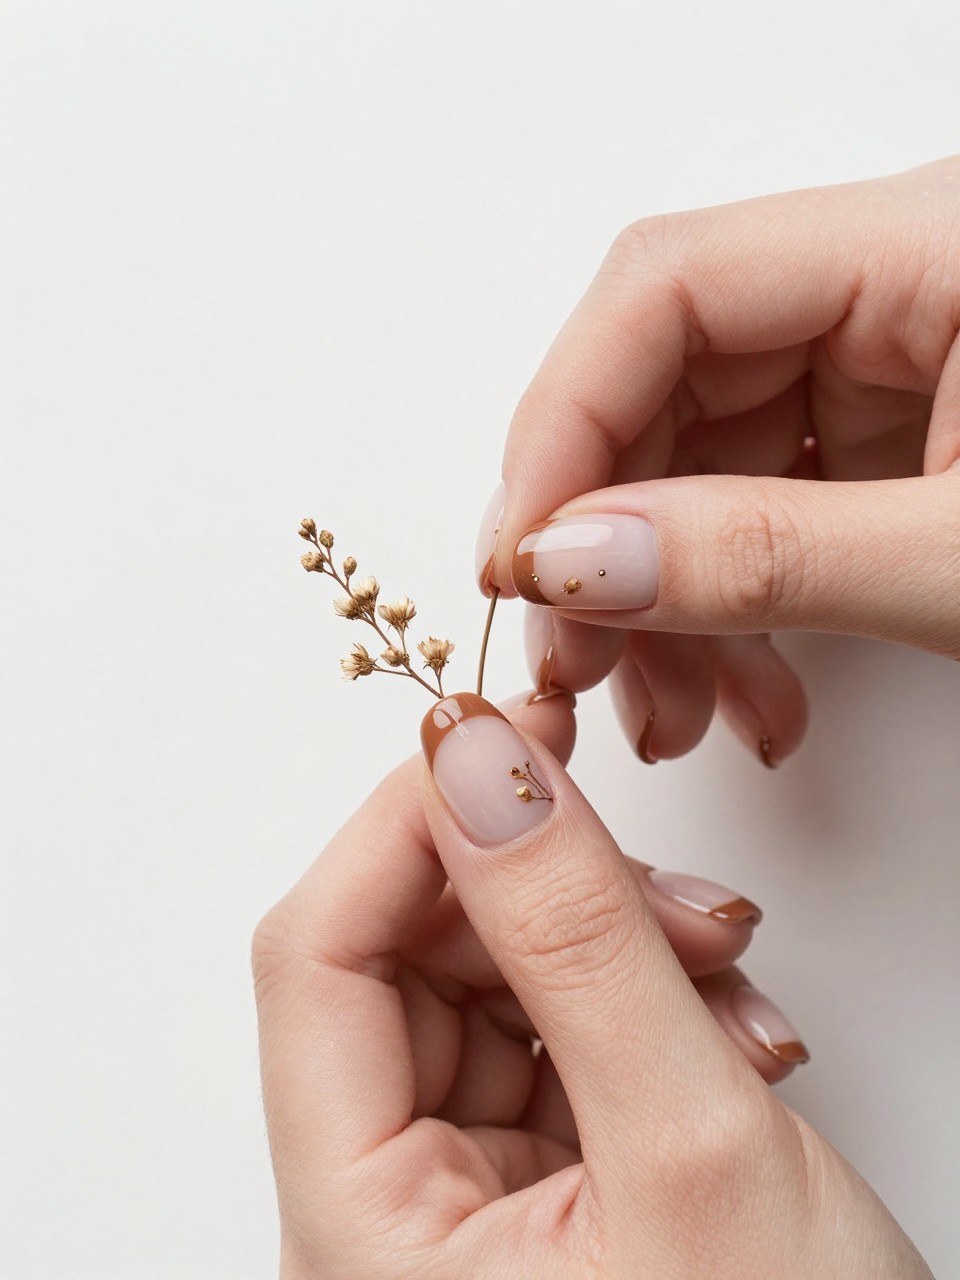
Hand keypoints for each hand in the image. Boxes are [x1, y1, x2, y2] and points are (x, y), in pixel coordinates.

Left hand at [253, 693, 929, 1277]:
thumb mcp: (690, 1147)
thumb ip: (578, 938)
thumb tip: (478, 760)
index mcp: (363, 1234)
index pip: (316, 958)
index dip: (406, 825)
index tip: (504, 737)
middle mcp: (389, 1211)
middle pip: (411, 957)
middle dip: (545, 894)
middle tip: (662, 883)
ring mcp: (466, 1193)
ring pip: (496, 977)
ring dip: (614, 944)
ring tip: (723, 980)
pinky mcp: (540, 1175)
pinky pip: (556, 1024)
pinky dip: (642, 996)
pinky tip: (722, 1031)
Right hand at [476, 155, 959, 766]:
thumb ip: (767, 557)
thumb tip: (572, 564)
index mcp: (937, 243)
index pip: (668, 288)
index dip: (564, 425)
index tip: (519, 563)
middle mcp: (898, 285)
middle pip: (669, 383)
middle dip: (611, 545)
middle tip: (583, 671)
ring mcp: (896, 364)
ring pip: (706, 463)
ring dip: (671, 603)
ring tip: (676, 719)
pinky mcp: (902, 440)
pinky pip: (767, 508)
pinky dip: (739, 612)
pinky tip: (749, 699)